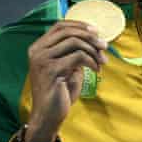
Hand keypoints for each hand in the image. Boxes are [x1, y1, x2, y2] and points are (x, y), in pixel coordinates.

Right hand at [24, 21, 106, 141]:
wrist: (48, 116)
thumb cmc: (59, 93)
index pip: (59, 26)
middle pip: (67, 31)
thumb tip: (94, 39)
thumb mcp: (67, 68)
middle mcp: (37, 51)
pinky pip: (77, 56)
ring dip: (93, 50)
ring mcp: (43, 60)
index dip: (79, 25)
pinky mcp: (52, 70)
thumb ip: (74, 52)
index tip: (96, 31)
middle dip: (89, 36)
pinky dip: (91, 61)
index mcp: (38, 48)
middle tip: (104, 46)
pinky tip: (96, 70)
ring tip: (102, 61)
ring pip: (74, 42)